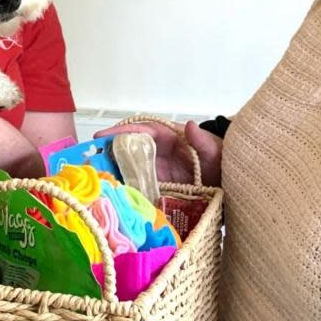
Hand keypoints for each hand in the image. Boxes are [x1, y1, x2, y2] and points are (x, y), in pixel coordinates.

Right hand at [95, 120, 223, 186]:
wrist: (232, 188)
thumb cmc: (223, 165)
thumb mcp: (216, 153)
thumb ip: (203, 142)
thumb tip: (190, 125)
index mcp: (171, 140)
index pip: (143, 132)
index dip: (123, 132)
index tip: (103, 136)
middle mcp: (160, 155)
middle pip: (130, 149)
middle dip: (109, 151)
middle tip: (88, 158)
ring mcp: (158, 173)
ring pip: (131, 168)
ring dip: (113, 171)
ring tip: (93, 177)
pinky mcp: (159, 190)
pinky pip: (138, 187)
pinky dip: (125, 189)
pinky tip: (111, 196)